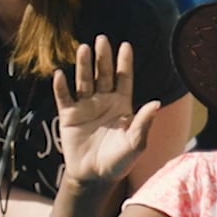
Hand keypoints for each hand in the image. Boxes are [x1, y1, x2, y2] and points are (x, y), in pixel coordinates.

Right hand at [51, 35, 159, 188]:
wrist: (94, 177)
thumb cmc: (118, 161)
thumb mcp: (135, 144)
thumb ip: (143, 123)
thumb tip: (156, 102)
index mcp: (122, 105)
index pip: (123, 78)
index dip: (124, 62)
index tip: (125, 45)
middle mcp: (103, 101)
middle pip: (103, 74)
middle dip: (103, 57)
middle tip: (102, 39)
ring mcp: (85, 107)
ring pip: (84, 81)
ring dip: (83, 66)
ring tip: (83, 49)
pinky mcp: (68, 116)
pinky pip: (64, 98)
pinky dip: (61, 87)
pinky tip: (60, 75)